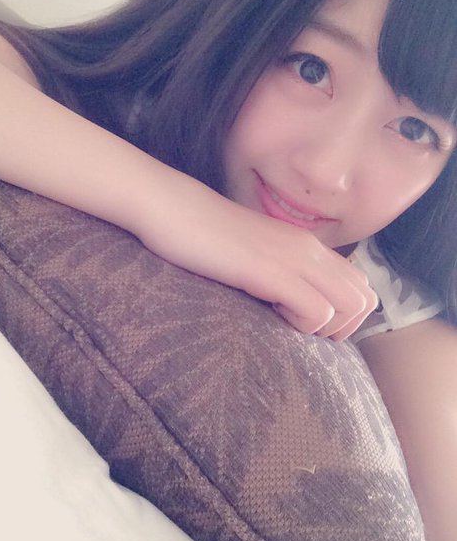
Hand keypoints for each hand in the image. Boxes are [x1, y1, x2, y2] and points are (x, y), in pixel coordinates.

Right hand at [137, 175, 377, 341]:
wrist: (175, 210)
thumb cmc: (204, 237)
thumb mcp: (253, 253)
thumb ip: (277, 269)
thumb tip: (285, 299)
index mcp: (306, 246)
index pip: (359, 284)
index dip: (345, 315)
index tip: (309, 322)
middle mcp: (309, 249)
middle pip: (364, 297)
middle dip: (343, 327)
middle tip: (302, 330)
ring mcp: (293, 258)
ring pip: (350, 305)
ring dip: (324, 327)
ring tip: (287, 322)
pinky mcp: (272, 271)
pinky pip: (317, 310)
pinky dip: (301, 324)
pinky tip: (271, 313)